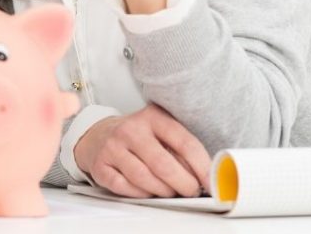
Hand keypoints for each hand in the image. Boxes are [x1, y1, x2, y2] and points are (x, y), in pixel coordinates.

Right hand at [74, 105, 210, 197]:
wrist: (99, 135)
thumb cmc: (139, 137)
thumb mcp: (160, 131)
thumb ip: (180, 149)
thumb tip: (203, 175)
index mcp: (152, 116)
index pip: (184, 143)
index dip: (202, 166)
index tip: (211, 182)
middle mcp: (131, 129)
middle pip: (164, 165)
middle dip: (184, 184)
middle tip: (191, 191)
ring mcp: (113, 147)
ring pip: (145, 179)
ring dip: (163, 191)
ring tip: (169, 190)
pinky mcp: (101, 166)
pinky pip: (126, 188)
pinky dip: (141, 194)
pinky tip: (146, 189)